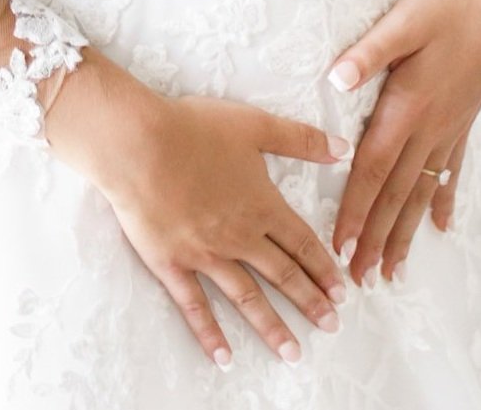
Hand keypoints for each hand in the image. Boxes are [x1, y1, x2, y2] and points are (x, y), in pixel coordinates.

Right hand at [46, 50, 350, 370]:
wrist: (138, 144)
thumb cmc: (193, 129)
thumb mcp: (254, 124)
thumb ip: (299, 139)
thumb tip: (342, 149)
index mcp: (261, 205)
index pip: (301, 243)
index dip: (323, 268)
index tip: (341, 292)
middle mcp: (240, 237)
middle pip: (282, 275)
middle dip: (309, 301)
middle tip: (331, 325)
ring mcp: (206, 255)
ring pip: (247, 298)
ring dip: (272, 327)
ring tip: (292, 352)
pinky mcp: (173, 263)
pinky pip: (195, 306)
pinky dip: (210, 333)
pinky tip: (223, 356)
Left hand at [324, 0, 480, 284]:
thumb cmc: (447, 5)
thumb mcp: (403, 20)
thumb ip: (368, 52)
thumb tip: (335, 81)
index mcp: (408, 106)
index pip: (374, 169)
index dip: (355, 208)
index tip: (339, 245)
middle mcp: (430, 127)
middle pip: (396, 193)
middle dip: (375, 237)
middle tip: (359, 277)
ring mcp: (450, 128)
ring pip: (422, 191)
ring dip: (405, 231)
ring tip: (394, 269)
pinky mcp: (462, 120)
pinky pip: (450, 170)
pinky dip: (442, 200)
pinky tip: (441, 225)